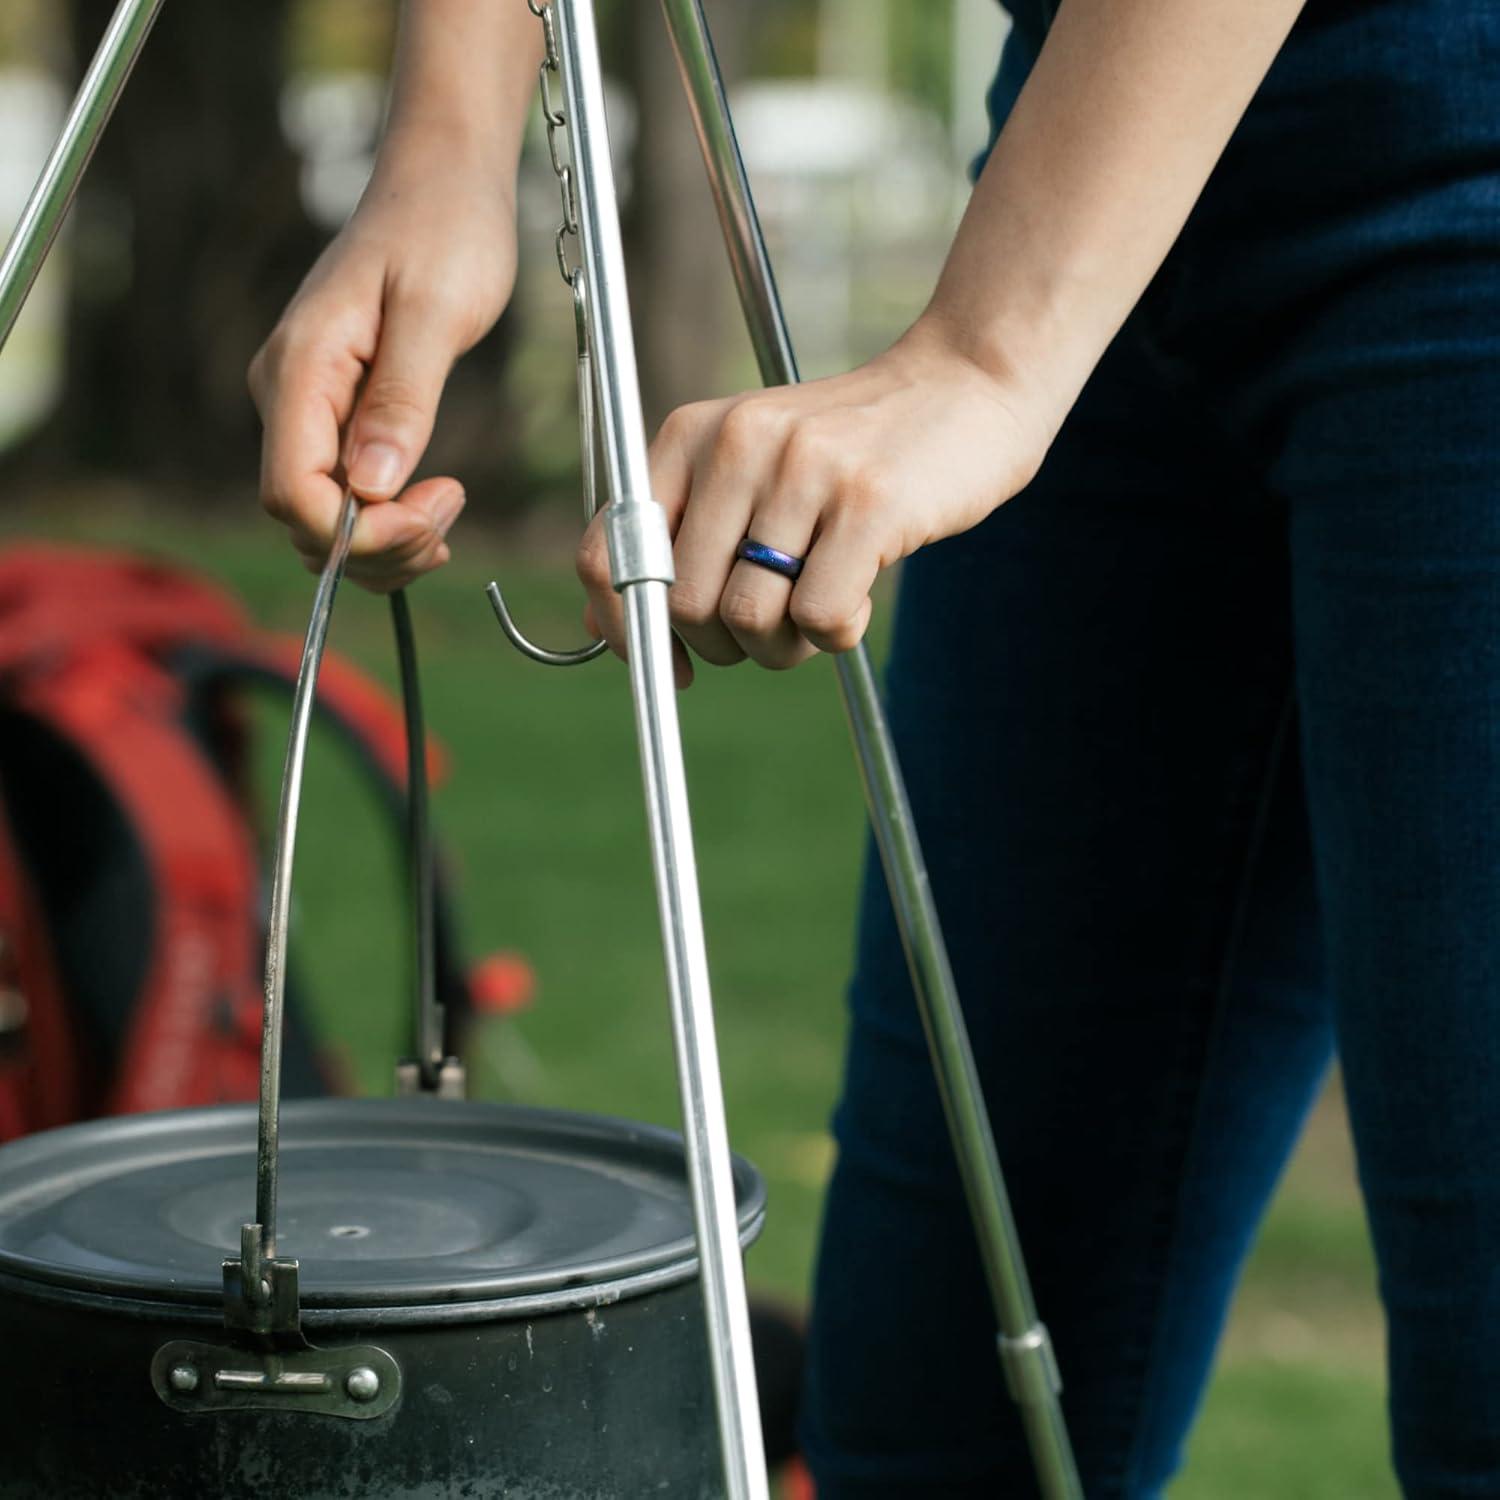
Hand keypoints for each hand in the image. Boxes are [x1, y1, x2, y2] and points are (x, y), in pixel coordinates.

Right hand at [249, 131, 515, 590]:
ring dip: (385, 544)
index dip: (359, 533)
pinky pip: (342, 496)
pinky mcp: (335, 414)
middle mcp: (287, 395)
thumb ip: (403, 401)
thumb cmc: (445, 231)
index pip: (293, 496)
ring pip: (321, 521)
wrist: (444, 184)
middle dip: (378, 545)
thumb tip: (372, 486)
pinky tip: (432, 514)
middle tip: (451, 513)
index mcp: (300, 370)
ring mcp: (306, 408)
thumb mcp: (437, 313)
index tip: (434, 512)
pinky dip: (385, 525)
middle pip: (303, 522)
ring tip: (448, 509)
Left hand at [576, 319, 1051, 682]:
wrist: (967, 386)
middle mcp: (737, 442)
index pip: (611, 552)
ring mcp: (804, 468)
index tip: (674, 662)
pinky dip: (838, 634)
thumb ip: (680, 537)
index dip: (628, 627)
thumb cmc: (852, 451)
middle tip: (773, 627)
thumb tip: (601, 624)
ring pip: (749, 618)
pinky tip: (859, 596)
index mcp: (690, 435)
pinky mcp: (870, 502)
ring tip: (821, 608)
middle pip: (684, 605)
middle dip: (726, 645)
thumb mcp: (750, 471)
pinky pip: (820, 618)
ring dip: (784, 647)